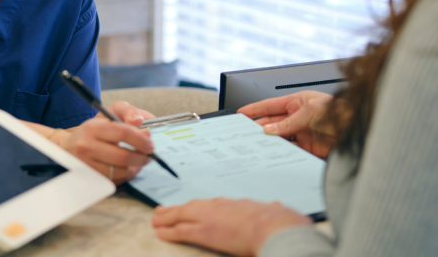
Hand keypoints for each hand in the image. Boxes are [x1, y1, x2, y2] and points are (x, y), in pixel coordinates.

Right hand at [55, 101, 155, 183]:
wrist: (69, 147)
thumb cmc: (96, 129)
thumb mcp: (110, 112)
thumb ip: (128, 111)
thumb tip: (140, 121)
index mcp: (93, 128)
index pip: (122, 133)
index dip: (141, 140)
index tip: (151, 144)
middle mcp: (86, 147)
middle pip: (123, 156)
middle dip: (142, 157)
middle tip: (149, 155)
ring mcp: (86, 165)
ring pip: (120, 172)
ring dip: (135, 168)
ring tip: (139, 162)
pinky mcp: (89, 178)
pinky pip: (114, 181)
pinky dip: (125, 176)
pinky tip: (128, 168)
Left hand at [152, 198, 312, 255]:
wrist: (273, 227)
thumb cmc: (279, 222)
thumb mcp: (278, 212)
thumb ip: (274, 210)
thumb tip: (278, 207)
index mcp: (238, 205)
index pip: (215, 204)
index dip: (203, 206)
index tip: (196, 207)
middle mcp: (221, 208)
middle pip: (195, 206)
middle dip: (179, 208)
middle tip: (165, 209)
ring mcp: (210, 218)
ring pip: (183, 216)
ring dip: (168, 217)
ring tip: (157, 219)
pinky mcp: (204, 232)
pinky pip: (181, 231)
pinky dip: (169, 231)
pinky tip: (161, 232)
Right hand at [238, 91, 335, 158]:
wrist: (356, 130)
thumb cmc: (339, 112)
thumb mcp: (309, 112)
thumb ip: (288, 122)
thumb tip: (269, 129)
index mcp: (297, 102)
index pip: (270, 105)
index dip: (255, 109)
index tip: (241, 113)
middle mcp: (297, 117)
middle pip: (272, 123)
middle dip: (259, 128)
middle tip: (246, 134)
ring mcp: (301, 133)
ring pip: (279, 138)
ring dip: (270, 141)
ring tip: (258, 145)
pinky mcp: (307, 147)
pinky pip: (290, 150)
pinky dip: (281, 152)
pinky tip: (275, 154)